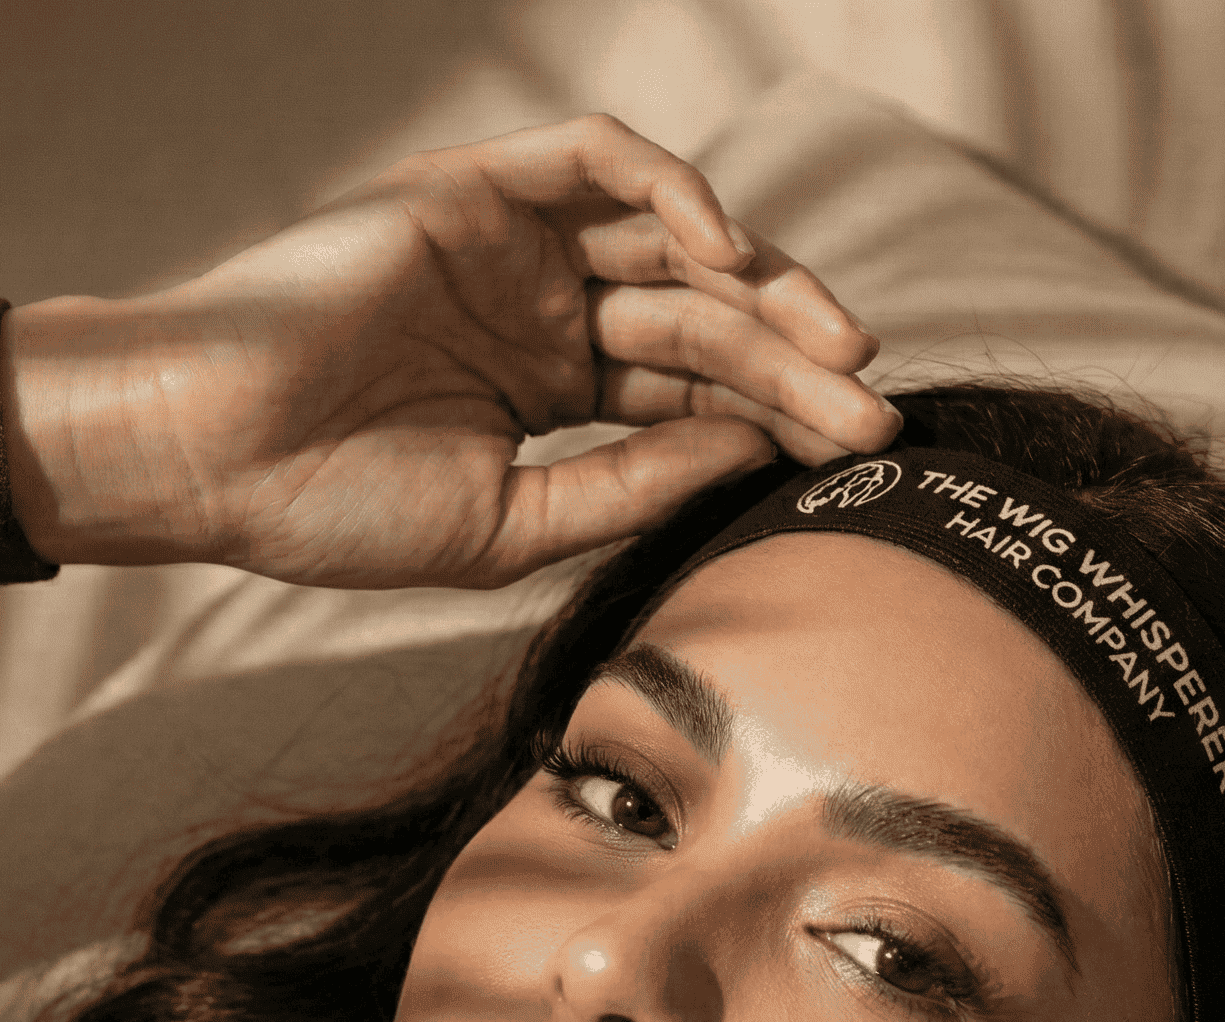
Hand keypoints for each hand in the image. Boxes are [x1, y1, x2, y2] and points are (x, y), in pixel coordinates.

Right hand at [1, 116, 897, 589]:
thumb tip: (751, 453)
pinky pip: (597, 162)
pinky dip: (671, 190)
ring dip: (766, 287)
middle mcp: (549, 316)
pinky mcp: (477, 191)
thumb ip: (633, 483)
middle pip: (707, 327)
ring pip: (676, 247)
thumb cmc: (338, 509)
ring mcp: (517, 252)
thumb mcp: (519, 525)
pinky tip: (728, 254)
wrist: (214, 460)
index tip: (858, 461)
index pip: (697, 396)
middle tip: (878, 413)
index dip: (780, 420)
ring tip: (840, 349)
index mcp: (557, 395)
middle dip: (800, 368)